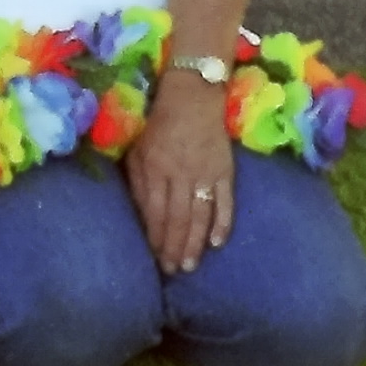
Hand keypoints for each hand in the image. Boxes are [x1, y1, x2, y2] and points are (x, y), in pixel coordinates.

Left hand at [127, 102, 238, 272]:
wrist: (193, 96)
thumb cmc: (160, 124)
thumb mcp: (139, 149)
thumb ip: (139, 182)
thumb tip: (143, 216)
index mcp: (155, 167)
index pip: (155, 212)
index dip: (155, 237)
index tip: (155, 258)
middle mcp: (180, 173)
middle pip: (178, 219)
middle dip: (174, 247)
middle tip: (173, 270)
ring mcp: (205, 173)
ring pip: (200, 215)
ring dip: (194, 243)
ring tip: (189, 265)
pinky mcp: (225, 170)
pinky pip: (225, 202)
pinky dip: (222, 223)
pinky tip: (216, 243)